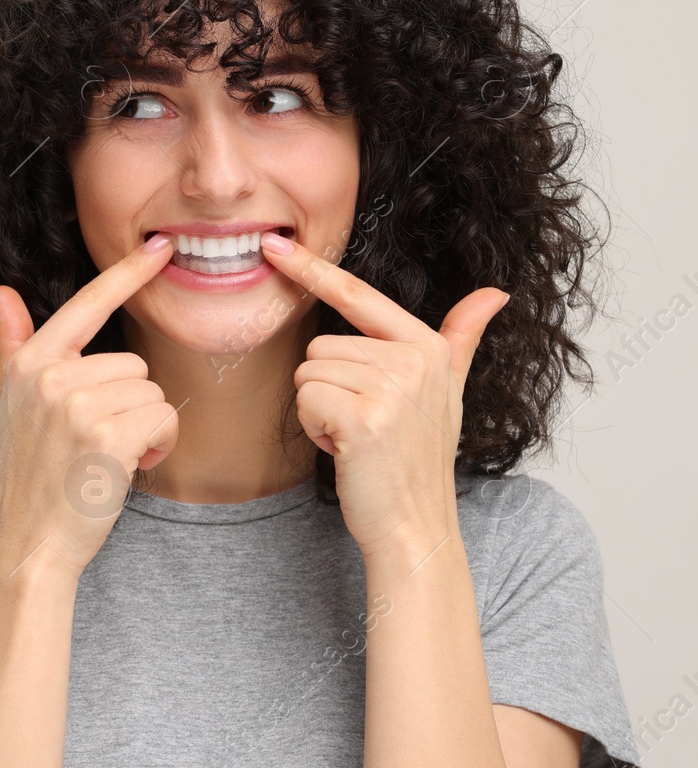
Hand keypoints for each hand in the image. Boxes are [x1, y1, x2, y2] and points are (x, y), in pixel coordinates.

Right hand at [0, 235, 182, 582]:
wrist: (30, 543)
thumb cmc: (28, 476)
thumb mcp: (11, 404)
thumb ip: (11, 346)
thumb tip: (1, 291)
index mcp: (29, 363)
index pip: (86, 305)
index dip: (126, 274)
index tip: (160, 248)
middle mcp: (50, 376)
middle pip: (132, 364)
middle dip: (130, 405)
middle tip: (100, 444)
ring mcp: (77, 405)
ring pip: (150, 392)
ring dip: (145, 428)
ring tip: (109, 459)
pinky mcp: (108, 436)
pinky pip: (161, 418)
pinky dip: (158, 446)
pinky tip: (128, 470)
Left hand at [257, 231, 509, 559]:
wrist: (415, 524)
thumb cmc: (416, 458)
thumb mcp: (446, 391)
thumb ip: (461, 338)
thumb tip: (495, 293)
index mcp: (426, 346)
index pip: (357, 295)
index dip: (311, 268)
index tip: (272, 243)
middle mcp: (413, 359)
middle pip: (319, 345)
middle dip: (327, 387)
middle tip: (361, 423)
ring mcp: (391, 388)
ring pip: (308, 371)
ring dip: (320, 409)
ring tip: (356, 436)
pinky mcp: (365, 417)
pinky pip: (305, 398)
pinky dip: (314, 428)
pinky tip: (345, 448)